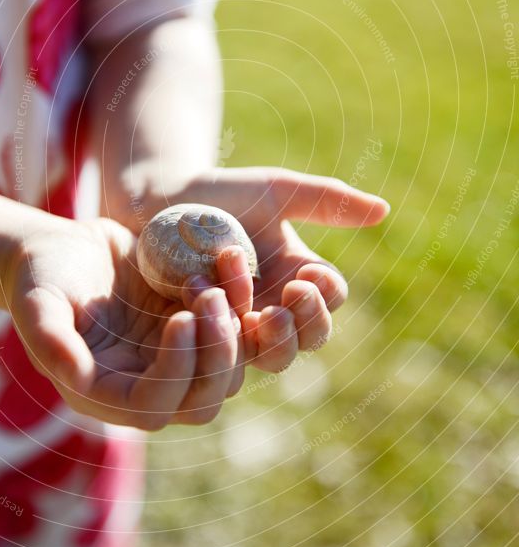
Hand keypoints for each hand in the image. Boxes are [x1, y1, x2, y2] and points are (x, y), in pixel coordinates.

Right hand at [5, 217, 246, 428]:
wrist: (67, 248)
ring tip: (214, 275)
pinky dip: (241, 301)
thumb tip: (76, 378)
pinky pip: (237, 330)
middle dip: (217, 353)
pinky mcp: (197, 329)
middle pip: (202, 400)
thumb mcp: (37, 302)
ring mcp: (177, 358)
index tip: (182, 318)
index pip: (152, 407)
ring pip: (229, 371)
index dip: (175, 371)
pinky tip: (228, 261)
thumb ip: (50, 341)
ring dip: (233, 328)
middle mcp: (147, 384)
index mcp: (105, 392)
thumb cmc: (44, 276)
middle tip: (210, 295)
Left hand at [125, 166, 389, 370]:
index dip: (326, 295)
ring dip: (271, 335)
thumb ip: (328, 201)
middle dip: (306, 321)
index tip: (309, 275)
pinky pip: (227, 352)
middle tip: (289, 296)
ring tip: (255, 312)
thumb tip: (385, 211)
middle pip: (310, 337)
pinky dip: (224, 331)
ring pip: (274, 357)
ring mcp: (242, 324)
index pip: (331, 299)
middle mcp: (277, 305)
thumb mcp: (278, 190)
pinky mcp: (207, 336)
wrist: (162, 201)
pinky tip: (207, 301)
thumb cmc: (224, 193)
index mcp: (300, 273)